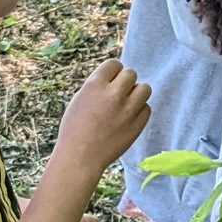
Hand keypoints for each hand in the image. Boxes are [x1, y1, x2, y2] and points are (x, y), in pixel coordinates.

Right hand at [53, 60, 151, 178]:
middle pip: (131, 74)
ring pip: (145, 88)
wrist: (80, 157)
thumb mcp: (80, 99)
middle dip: (125, 82)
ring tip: (127, 104)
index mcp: (95, 85)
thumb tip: (116, 77)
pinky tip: (128, 119)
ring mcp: (127, 110)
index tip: (109, 83)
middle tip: (117, 95)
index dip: (113, 73)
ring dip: (137, 93)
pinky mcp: (137, 125)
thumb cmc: (75, 129)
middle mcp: (113, 94)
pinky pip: (147, 108)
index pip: (114, 64)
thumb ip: (98, 86)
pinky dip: (139, 111)